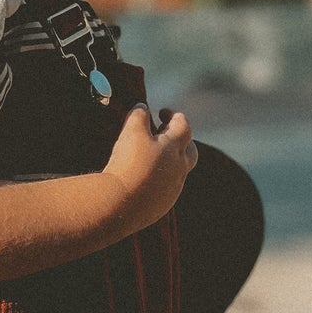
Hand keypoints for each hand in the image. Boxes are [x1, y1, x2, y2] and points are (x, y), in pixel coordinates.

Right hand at [102, 103, 197, 231]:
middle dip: (181, 140)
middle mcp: (180, 169)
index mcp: (175, 148)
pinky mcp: (162, 206)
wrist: (121, 205)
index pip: (183, 125)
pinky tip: (143, 181)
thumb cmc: (129, 164)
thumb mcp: (131, 131)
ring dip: (169, 163)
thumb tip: (142, 106)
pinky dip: (159, 182)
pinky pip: (165, 190)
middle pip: (190, 151)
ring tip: (151, 158)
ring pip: (178, 172)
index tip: (162, 112)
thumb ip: (138, 115)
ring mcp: (173, 189)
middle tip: (166, 135)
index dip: (173, 116)